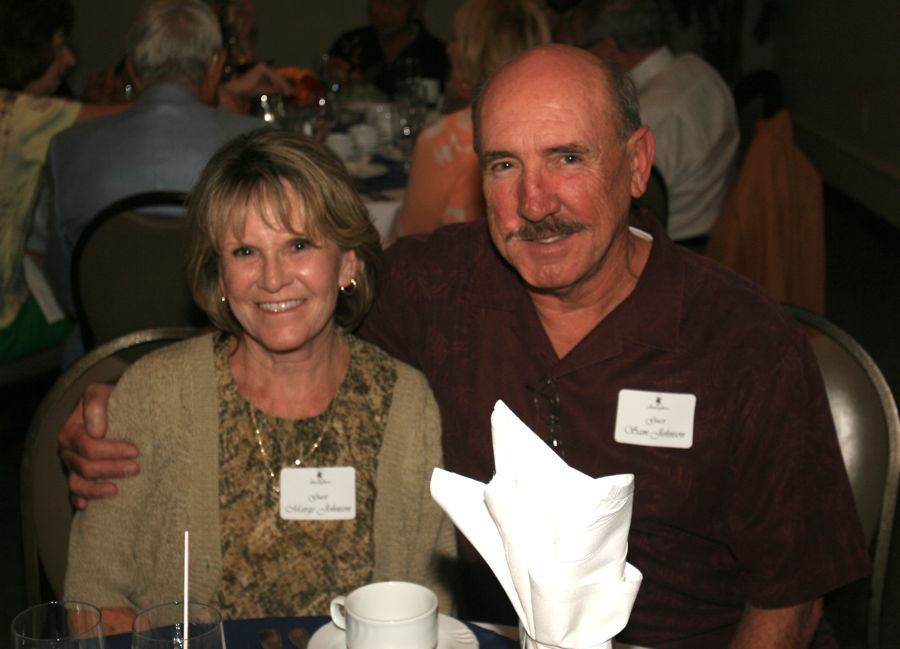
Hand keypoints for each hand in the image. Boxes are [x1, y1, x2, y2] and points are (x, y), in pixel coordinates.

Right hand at [57, 383, 139, 508]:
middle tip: (136, 468)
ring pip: (77, 483)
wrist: (119, 407)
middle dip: (111, 469)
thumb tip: (96, 431)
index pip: (88, 447)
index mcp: (70, 430)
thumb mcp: (104, 393)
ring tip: (117, 490)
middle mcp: (68, 449)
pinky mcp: (79, 475)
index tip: (135, 451)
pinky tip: (88, 506)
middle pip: (85, 467)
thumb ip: (97, 404)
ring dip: (97, 489)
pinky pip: (74, 492)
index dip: (112, 451)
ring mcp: (72, 464)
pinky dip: (81, 499)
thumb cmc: (113, 400)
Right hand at [218, 62, 293, 112]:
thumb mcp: (266, 89)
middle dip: (285, 85)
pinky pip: (272, 76)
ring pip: (276, 76)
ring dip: (283, 85)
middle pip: (277, 76)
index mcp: (263, 71)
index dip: (284, 85)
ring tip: (289, 92)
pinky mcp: (261, 67)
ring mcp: (262, 66)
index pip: (276, 78)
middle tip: (292, 93)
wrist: (239, 89)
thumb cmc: (249, 90)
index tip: (291, 92)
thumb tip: (286, 91)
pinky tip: (282, 89)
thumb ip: (275, 89)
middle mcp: (263, 66)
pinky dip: (277, 83)